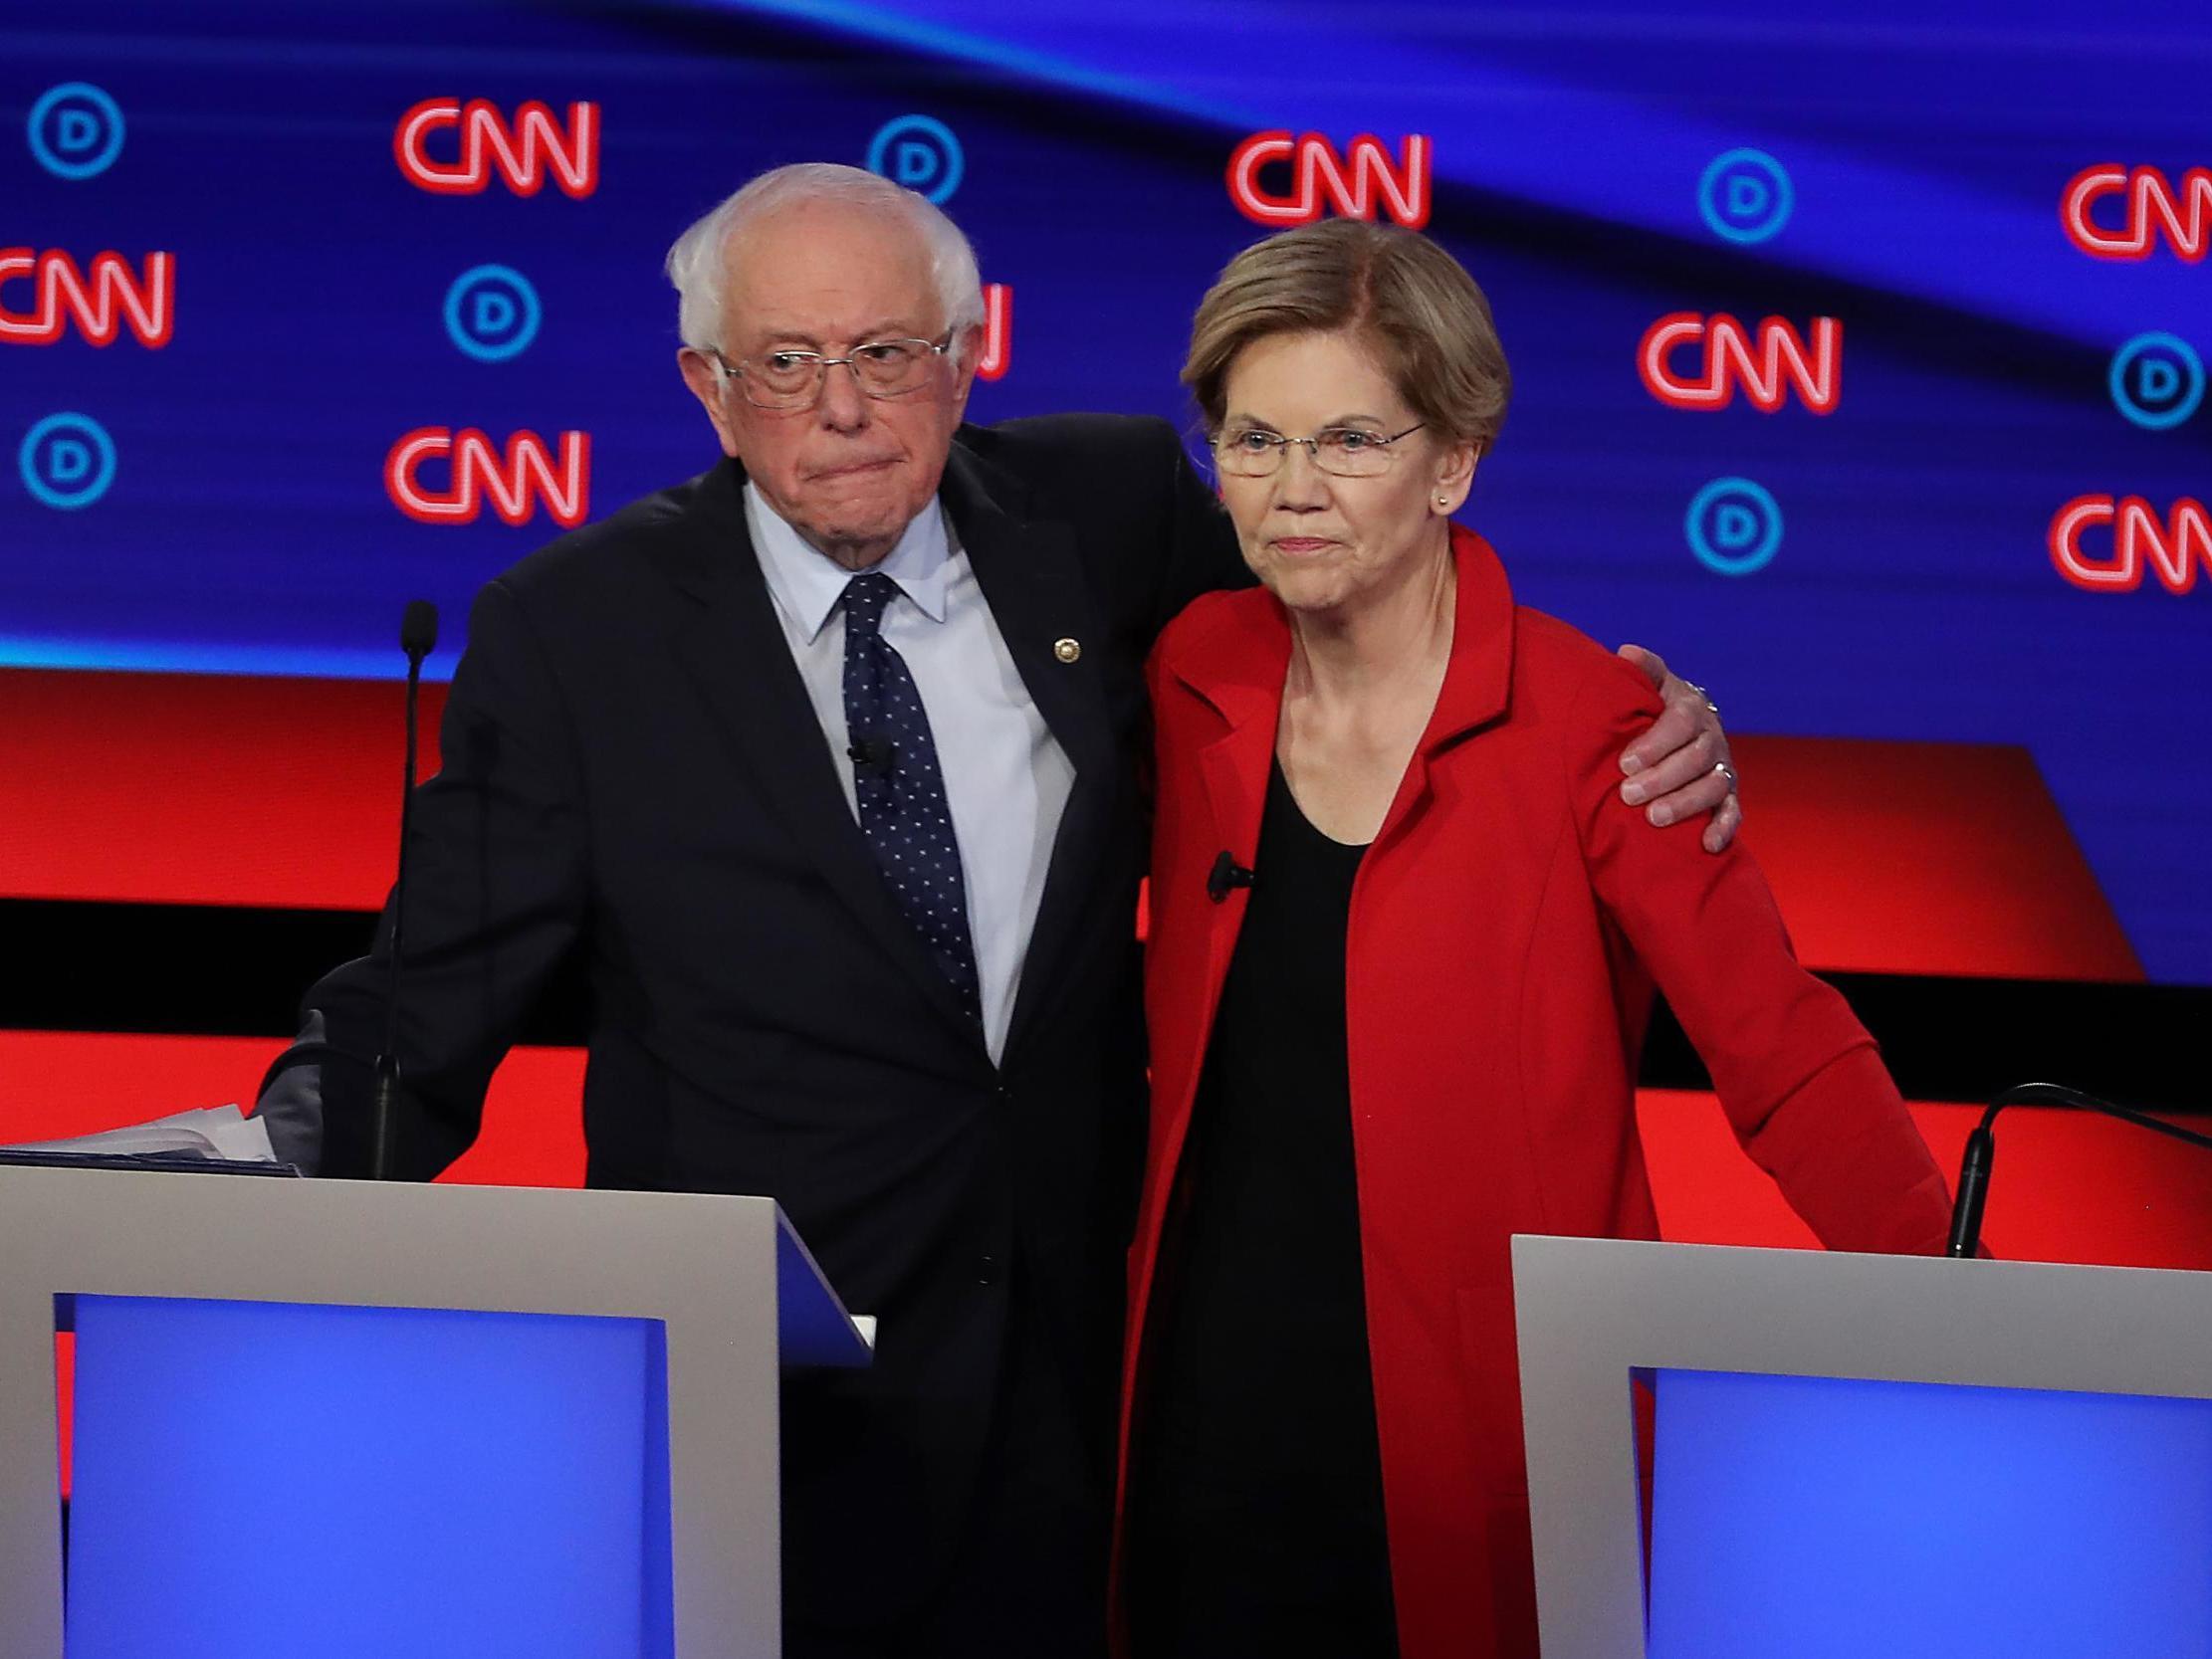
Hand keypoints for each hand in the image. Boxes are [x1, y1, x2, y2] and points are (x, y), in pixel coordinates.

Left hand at [1614, 644, 1739, 852]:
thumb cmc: (1655, 709)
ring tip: (1654, 818)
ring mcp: (1723, 768)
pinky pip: (1733, 813)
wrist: (1683, 729)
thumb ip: (1642, 671)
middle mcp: (1713, 739)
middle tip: (1628, 794)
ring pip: (1714, 787)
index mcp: (1693, 710)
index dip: (1655, 743)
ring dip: (1686, 804)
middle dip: (1662, 778)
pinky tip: (1707, 845)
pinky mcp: (1728, 796)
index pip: (1680, 723)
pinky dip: (1723, 829)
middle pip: (1696, 759)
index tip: (1624, 762)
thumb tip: (1625, 652)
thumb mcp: (1651, 686)